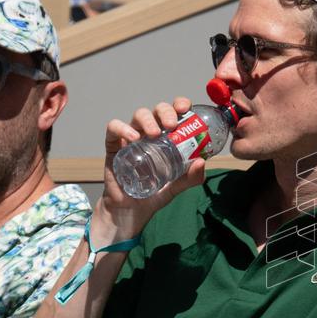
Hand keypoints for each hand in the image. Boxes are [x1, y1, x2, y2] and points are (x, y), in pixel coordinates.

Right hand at [95, 97, 206, 244]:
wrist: (131, 211)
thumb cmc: (154, 194)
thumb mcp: (176, 187)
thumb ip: (190, 178)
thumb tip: (202, 162)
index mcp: (167, 138)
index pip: (174, 113)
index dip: (179, 105)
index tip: (186, 108)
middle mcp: (150, 134)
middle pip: (157, 110)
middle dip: (166, 111)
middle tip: (172, 125)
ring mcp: (131, 138)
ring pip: (138, 115)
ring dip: (148, 119)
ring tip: (154, 134)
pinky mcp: (114, 146)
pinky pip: (114, 128)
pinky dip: (123, 128)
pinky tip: (133, 138)